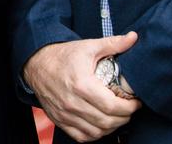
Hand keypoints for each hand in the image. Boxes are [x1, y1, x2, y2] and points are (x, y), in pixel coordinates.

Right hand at [22, 32, 142, 141]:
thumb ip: (113, 44)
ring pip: (96, 132)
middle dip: (124, 118)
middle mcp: (72, 102)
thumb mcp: (88, 47)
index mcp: (82, 84)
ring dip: (111, 127)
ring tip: (117, 117)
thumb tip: (133, 38)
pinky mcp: (59, 119)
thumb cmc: (63, 56)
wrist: (37, 63)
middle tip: (129, 110)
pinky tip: (100, 124)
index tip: (135, 103)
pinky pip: (82, 136)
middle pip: (106, 121)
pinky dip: (95, 134)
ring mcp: (65, 113)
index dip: (129, 108)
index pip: (112, 106)